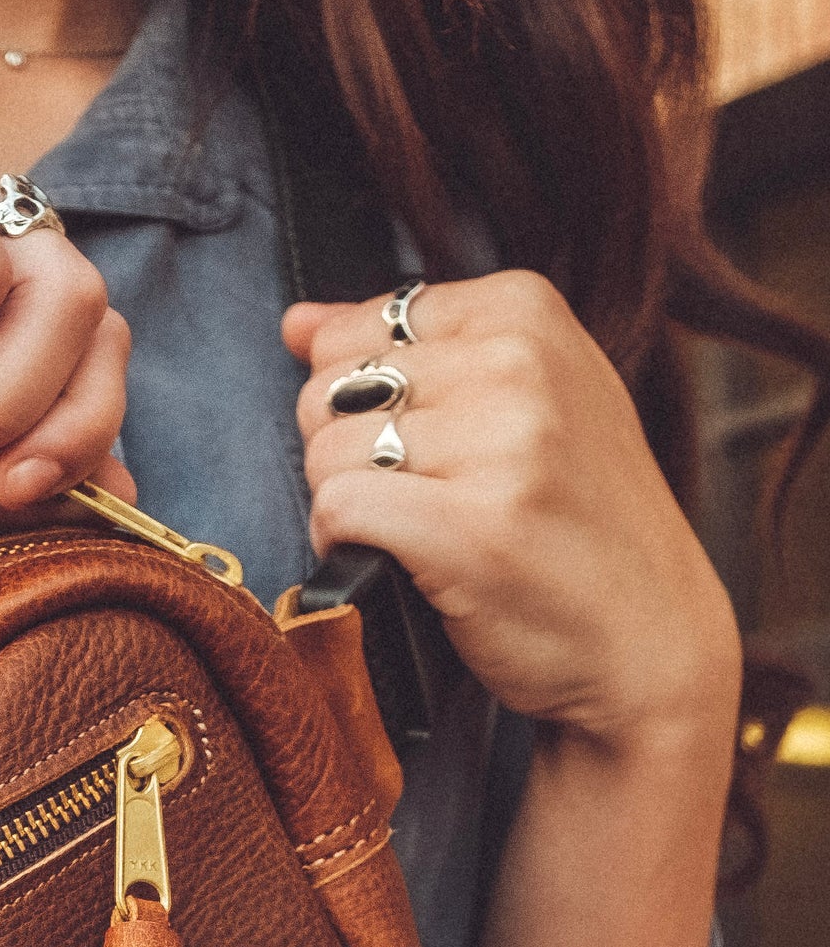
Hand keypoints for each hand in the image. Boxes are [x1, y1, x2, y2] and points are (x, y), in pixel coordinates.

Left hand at [285, 272, 739, 756]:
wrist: (648, 637)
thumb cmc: (573, 521)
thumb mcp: (520, 397)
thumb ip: (402, 348)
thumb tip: (297, 324)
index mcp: (526, 309)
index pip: (350, 334)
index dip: (356, 405)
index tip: (424, 447)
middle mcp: (517, 362)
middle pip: (327, 393)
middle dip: (346, 455)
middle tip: (419, 499)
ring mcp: (501, 444)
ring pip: (326, 454)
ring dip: (347, 507)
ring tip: (416, 533)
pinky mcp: (471, 528)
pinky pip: (337, 510)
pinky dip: (342, 546)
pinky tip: (394, 562)